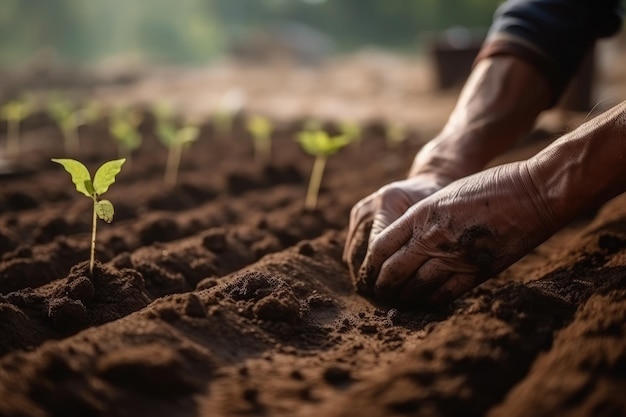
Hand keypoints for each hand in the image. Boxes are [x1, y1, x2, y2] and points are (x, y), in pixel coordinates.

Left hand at [360, 161, 558, 305]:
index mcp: (421, 214)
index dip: (371, 263)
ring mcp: (454, 256)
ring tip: (401, 300)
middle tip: (380, 291)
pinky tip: (427, 301)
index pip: (380, 246)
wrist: (534, 193)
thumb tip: (408, 243)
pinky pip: (444, 295)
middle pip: (393, 271)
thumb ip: (424, 220)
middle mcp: (432, 237)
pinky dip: (431, 301)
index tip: (371, 271)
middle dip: (382, 284)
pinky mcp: (477, 272)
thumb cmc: (491, 188)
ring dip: (405, 296)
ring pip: (416, 287)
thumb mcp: (446, 196)